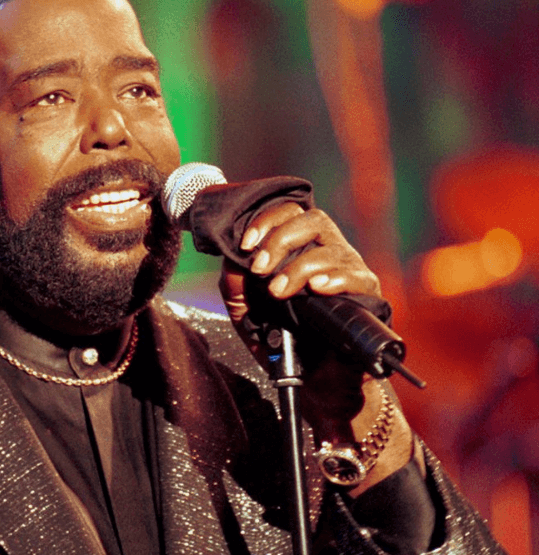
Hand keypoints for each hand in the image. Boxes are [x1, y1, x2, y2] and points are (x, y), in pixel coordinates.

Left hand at [218, 203, 416, 491]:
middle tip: (260, 268)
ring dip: (299, 266)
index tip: (246, 243)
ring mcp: (350, 271)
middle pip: (312, 219)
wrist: (317, 385)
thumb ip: (236, 290)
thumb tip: (230, 261)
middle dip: (280, 239)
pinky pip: (356, 275)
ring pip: (331, 246)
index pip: (290, 214)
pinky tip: (315, 290)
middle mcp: (328, 254)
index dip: (267, 220)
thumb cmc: (286, 344)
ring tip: (280, 291)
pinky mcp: (368, 294)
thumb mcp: (249, 318)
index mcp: (301, 251)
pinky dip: (334, 278)